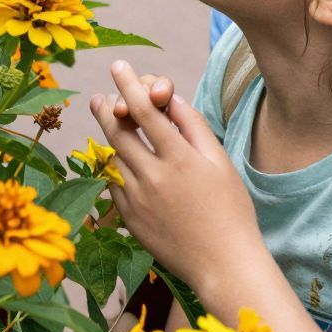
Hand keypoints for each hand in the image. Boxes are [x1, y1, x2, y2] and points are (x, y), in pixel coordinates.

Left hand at [91, 61, 259, 286]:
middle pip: (119, 131)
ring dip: (107, 137)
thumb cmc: (230, 209)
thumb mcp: (220, 161)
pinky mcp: (131, 221)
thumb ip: (193, 126)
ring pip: (113, 158)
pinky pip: (114, 186)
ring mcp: (139, 202)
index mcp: (179, 158)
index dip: (128, 83)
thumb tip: (170, 99)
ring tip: (107, 122)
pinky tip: (118, 161)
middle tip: (100, 96)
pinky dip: (114, 169)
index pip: (144, 110)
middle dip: (107, 108)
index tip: (118, 65)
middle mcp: (154, 178)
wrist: (224, 265)